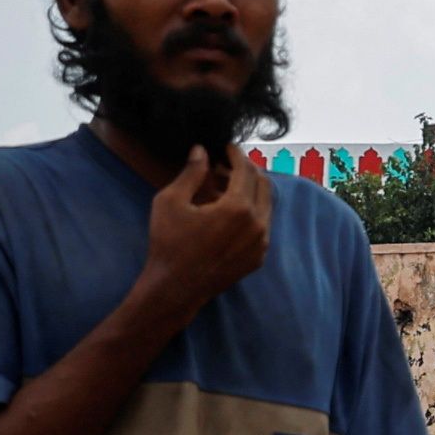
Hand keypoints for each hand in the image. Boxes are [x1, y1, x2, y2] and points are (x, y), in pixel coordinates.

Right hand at [143, 145, 274, 313]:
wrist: (175, 287)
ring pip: (266, 205)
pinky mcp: (259, 257)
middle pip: (263, 184)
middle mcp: (258, 225)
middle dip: (246, 170)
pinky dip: (251, 212)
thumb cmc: (168, 243)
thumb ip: (191, 173)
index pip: (246, 170)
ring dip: (250, 190)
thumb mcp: (171, 201)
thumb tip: (201, 150)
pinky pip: (263, 225)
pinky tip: (228, 212)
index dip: (236, 154)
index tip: (226, 147)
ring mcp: (262, 243)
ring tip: (224, 187)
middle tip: (225, 165)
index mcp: (239, 208)